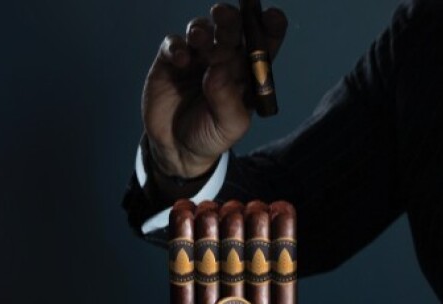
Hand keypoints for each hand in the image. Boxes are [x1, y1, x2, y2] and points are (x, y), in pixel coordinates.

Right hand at [142, 3, 286, 178]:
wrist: (177, 150)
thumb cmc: (212, 135)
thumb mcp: (229, 126)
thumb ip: (227, 100)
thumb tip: (218, 70)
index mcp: (247, 69)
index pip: (264, 41)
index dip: (270, 26)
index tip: (271, 17)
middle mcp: (224, 57)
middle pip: (231, 28)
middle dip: (230, 17)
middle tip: (224, 14)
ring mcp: (197, 57)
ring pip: (201, 29)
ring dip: (201, 29)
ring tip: (200, 39)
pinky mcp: (171, 62)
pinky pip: (173, 44)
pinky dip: (176, 46)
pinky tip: (181, 59)